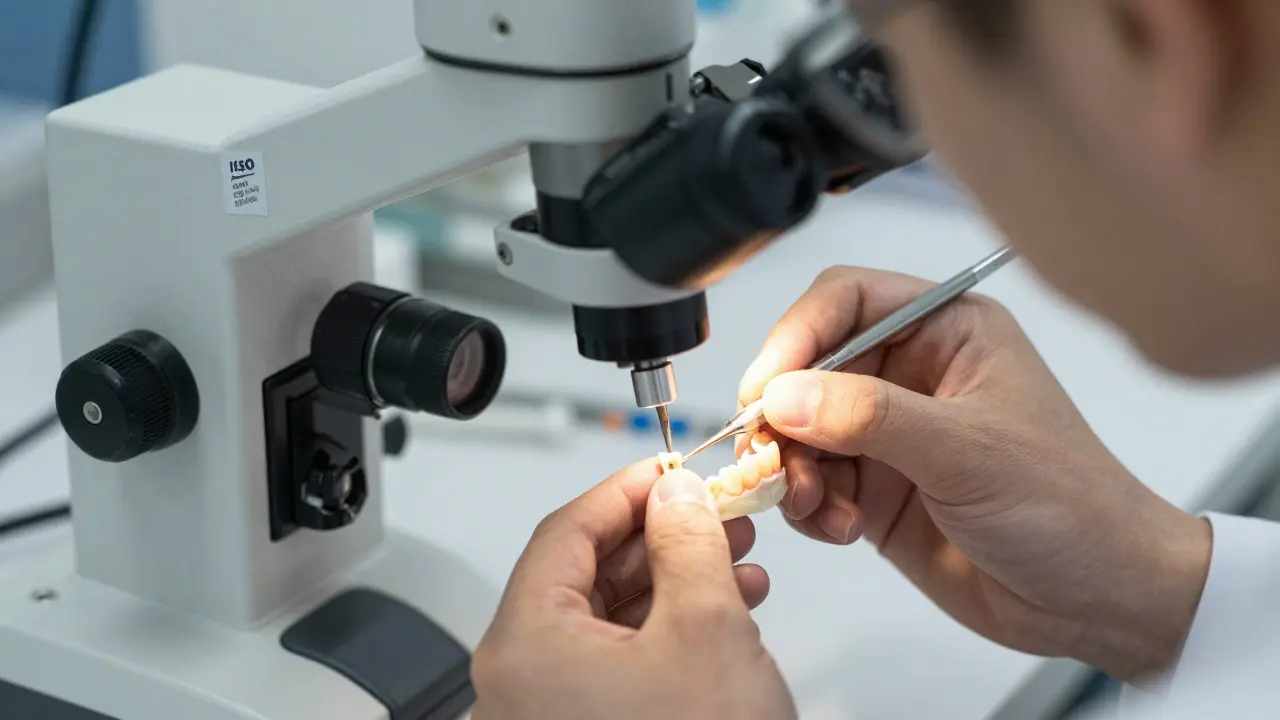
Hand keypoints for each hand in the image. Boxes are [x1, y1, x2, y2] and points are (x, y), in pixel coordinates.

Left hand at [471, 461, 795, 719]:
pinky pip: (619, 662)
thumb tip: (675, 495)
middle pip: (583, 573)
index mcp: (525, 645)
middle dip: (659, 535)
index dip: (625, 489)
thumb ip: (687, 541)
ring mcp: (551, 714)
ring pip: (607, 618)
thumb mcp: (706, 627)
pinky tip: (726, 612)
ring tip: (735, 558)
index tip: (671, 468)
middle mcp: (522, 682)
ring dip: (673, 580)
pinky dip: (670, 630)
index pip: (563, 530)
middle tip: (712, 511)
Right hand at [737, 266, 1211, 679]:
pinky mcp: (875, 490)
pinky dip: (809, 507)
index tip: (764, 388)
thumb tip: (782, 395)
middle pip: (806, 367)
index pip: (844, 300)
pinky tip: (841, 528)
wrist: (1099, 600)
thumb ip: (870, 416)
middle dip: (782, 416)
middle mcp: (910, 373)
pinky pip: (811, 483)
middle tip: (771, 460)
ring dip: (792, 470)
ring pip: (798, 430)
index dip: (796, 336)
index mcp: (947, 330)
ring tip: (817, 507)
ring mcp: (889, 435)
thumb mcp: (967, 451)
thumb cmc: (1068, 505)